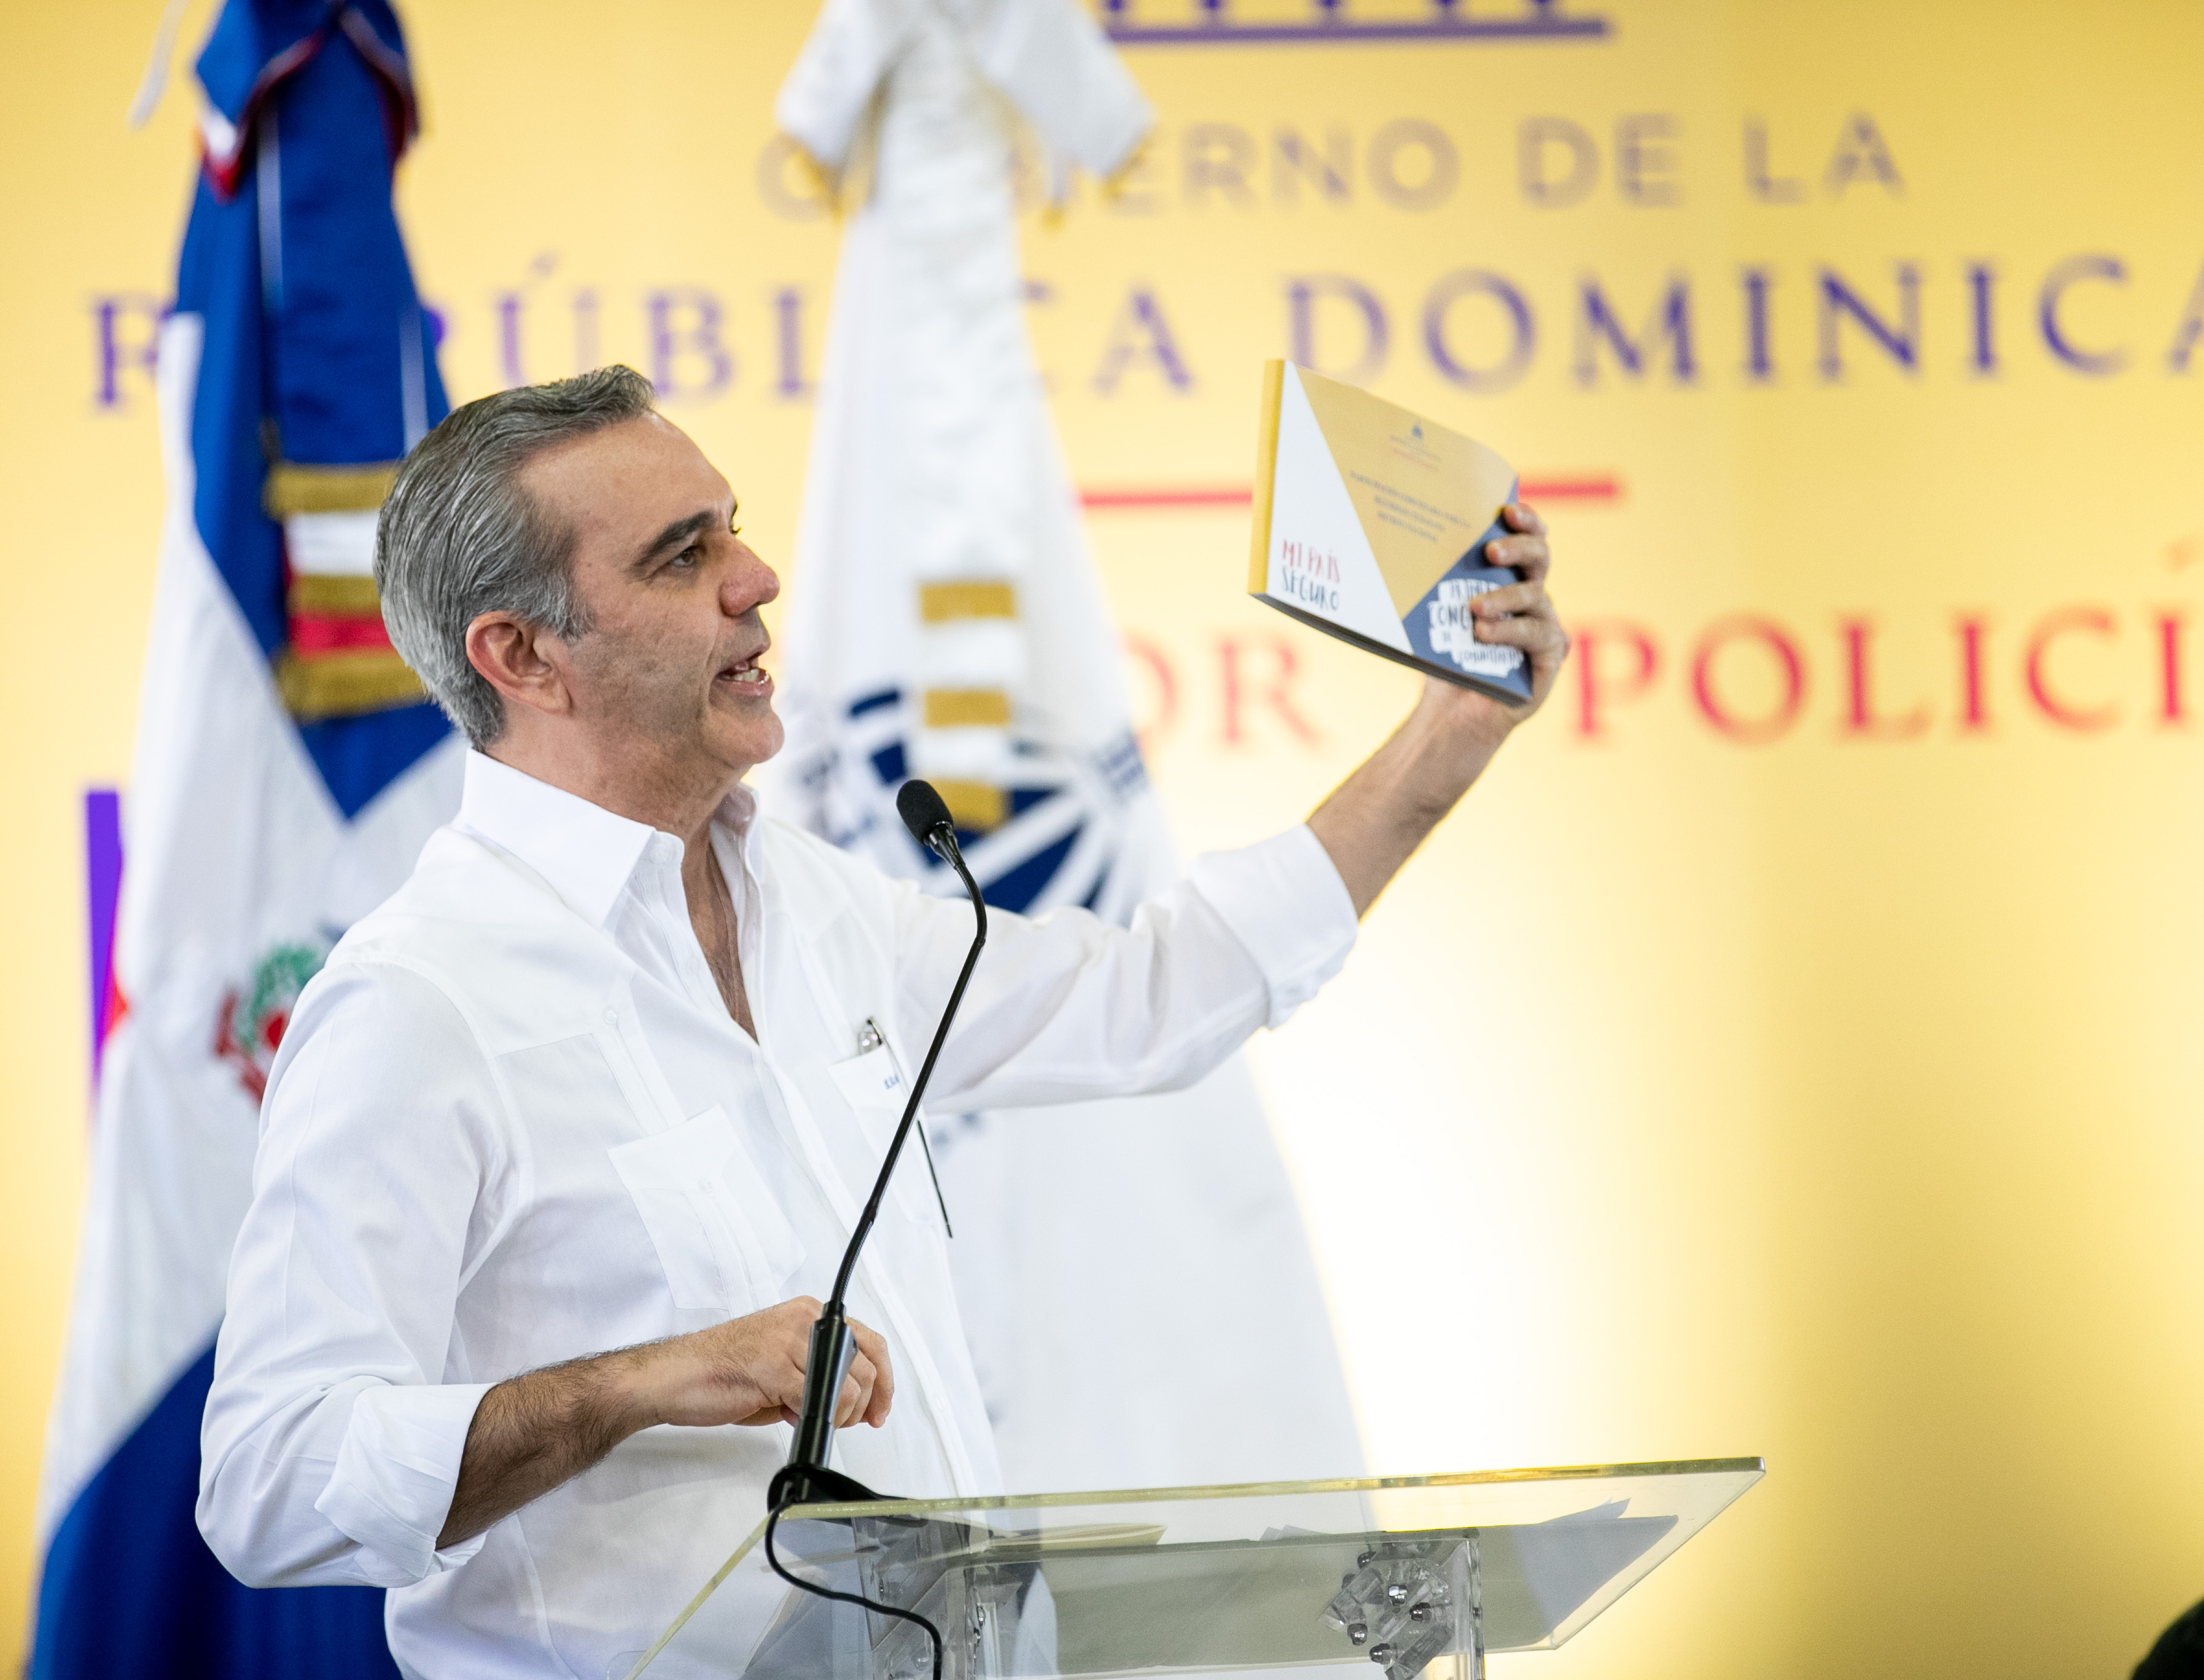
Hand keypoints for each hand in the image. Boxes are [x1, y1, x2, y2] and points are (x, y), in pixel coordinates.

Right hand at [634, 1296, 894, 1431]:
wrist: (673, 1376)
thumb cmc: (720, 1372)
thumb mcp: (781, 1364)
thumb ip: (815, 1374)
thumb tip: (848, 1401)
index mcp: (807, 1314)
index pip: (869, 1342)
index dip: (883, 1381)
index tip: (880, 1409)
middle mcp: (803, 1320)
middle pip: (866, 1365)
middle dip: (865, 1405)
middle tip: (846, 1423)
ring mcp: (788, 1340)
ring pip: (849, 1385)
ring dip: (841, 1415)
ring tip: (812, 1420)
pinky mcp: (773, 1367)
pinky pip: (817, 1398)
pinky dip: (815, 1416)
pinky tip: (792, 1417)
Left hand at [1419, 502, 1569, 751]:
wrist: (1452, 709)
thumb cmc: (1446, 656)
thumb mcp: (1439, 615)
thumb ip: (1439, 584)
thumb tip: (1401, 545)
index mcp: (1511, 579)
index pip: (1528, 539)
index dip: (1526, 521)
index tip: (1508, 509)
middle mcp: (1534, 598)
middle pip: (1540, 558)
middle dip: (1520, 547)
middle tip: (1490, 551)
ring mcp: (1545, 626)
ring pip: (1535, 597)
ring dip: (1504, 597)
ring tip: (1474, 606)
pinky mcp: (1550, 657)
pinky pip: (1537, 635)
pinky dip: (1509, 631)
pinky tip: (1483, 632)